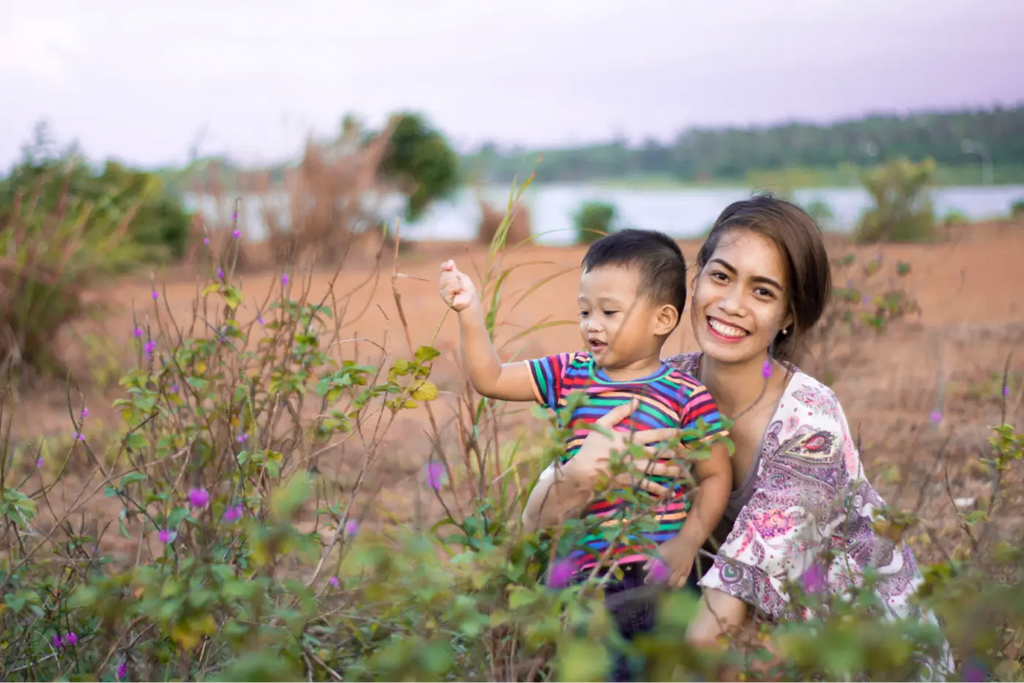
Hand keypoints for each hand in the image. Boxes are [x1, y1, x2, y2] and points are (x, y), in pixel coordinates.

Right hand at [439, 260, 477, 311]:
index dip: (446, 266)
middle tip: (460, 283)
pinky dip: (455, 289)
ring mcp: (443, 291)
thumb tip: (450, 261)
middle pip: (446, 274)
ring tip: (460, 289)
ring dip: (456, 284)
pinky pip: (448, 288)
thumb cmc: (467, 290)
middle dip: (455, 277)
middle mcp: (443, 284)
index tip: (450, 265)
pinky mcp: (445, 297)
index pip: (443, 269)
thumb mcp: (462, 277)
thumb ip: (454, 270)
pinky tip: (458, 293)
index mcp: (447, 278)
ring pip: (447, 280)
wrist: (470, 301)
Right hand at [561, 399, 683, 497]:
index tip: (683, 432)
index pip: (655, 435)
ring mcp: (634, 470)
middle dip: (677, 453)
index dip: (670, 433)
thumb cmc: (591, 447)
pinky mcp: (630, 482)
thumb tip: (635, 401)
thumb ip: (619, 413)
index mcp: (630, 439)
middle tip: (691, 454)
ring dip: (672, 471)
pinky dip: (658, 489)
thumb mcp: (602, 425)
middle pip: (661, 453)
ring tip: (684, 471)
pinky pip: (647, 486)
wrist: (583, 472)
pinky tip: (669, 491)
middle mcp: (635, 454)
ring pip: (657, 470)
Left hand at [645, 534, 695, 587]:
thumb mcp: (661, 549)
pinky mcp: (687, 572)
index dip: (650, 578)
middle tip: (656, 582)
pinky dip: (677, 585)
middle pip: (666, 581)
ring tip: (665, 583)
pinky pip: (682, 583)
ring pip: (674, 584)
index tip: (646, 581)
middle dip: (660, 583)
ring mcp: (682, 571)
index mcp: (666, 561)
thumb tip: (645, 569)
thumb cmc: (673, 544)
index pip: (656, 573)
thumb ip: (652, 559)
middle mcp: (674, 568)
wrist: (688, 541)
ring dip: (669, 585)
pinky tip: (673, 583)